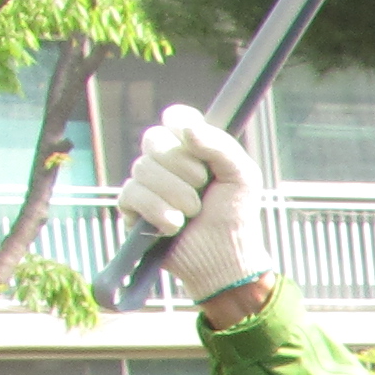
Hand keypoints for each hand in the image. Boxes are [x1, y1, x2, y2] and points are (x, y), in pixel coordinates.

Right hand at [116, 105, 263, 300]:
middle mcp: (165, 159)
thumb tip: (186, 129)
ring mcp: (146, 181)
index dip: (180, 124)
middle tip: (203, 188)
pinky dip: (159, 212)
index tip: (196, 143)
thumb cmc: (235, 215)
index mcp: (192, 147)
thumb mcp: (242, 177)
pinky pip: (133, 194)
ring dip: (176, 195)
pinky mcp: (131, 206)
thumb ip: (221, 146)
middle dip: (184, 167)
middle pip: (154, 139)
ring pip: (143, 168)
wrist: (224, 257)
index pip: (175, 117)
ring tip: (193, 213)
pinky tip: (174, 226)